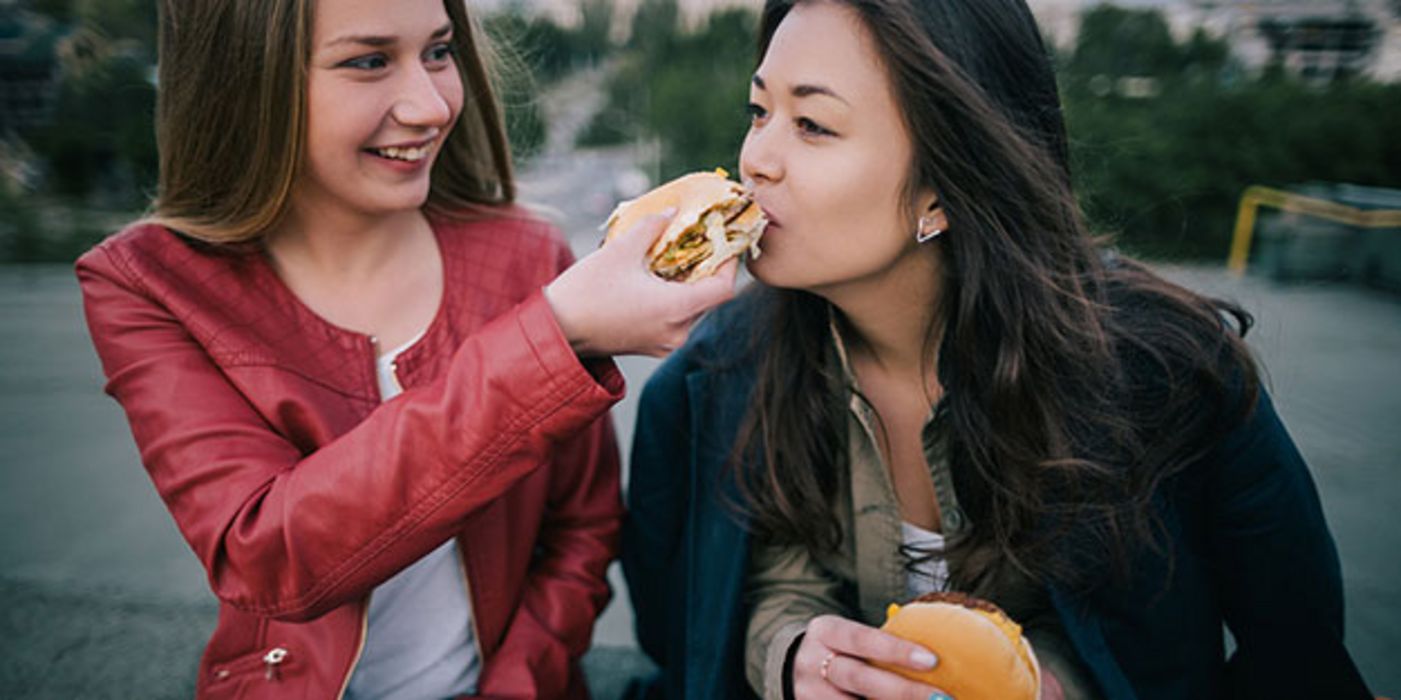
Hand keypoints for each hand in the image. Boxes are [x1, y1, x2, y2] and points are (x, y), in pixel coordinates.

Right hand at [545, 210, 737, 356]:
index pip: (723, 287)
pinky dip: (673, 298)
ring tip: (673, 257)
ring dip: (688, 283)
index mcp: (676, 309)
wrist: (557, 330)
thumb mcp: (621, 250)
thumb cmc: (586, 292)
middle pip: (709, 297)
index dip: (728, 262)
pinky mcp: (652, 345)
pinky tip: (657, 277)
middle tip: (697, 240)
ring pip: (692, 308)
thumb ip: (652, 227)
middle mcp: (677, 331)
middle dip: (705, 268)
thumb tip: (672, 212)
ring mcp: (665, 343)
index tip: (724, 240)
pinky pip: (675, 318)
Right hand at [792, 615, 950, 699]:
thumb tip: (934, 661)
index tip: (932, 660)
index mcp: (827, 632)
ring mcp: (810, 693)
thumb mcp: (849, 638)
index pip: (862, 639)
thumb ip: (880, 647)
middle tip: (941, 698)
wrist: (793, 666)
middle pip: (859, 678)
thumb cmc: (839, 650)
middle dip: (902, 691)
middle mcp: (814, 662)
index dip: (896, 650)